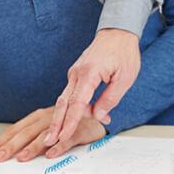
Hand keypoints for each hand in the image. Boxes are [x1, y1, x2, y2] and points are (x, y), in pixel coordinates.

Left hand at [0, 106, 104, 162]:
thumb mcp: (44, 127)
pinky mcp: (79, 129)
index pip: (16, 129)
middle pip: (27, 132)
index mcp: (38, 117)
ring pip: (46, 135)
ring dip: (33, 146)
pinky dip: (60, 146)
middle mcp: (49, 117)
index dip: (1, 140)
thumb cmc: (67, 123)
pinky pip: (69, 138)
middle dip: (11, 145)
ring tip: (22, 158)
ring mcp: (64, 123)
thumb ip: (27, 134)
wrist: (97, 117)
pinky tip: (51, 154)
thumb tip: (2, 142)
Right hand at [45, 28, 139, 146]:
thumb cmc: (124, 52)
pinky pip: (71, 93)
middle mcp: (77, 73)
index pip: (77, 103)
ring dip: (61, 118)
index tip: (61, 137)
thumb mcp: (125, 78)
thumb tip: (98, 116)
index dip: (69, 122)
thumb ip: (110, 98)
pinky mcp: (76, 74)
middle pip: (63, 103)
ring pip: (65, 99)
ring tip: (55, 136)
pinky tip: (78, 118)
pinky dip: (71, 107)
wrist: (118, 32)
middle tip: (49, 141)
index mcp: (89, 73)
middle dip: (55, 124)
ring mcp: (74, 73)